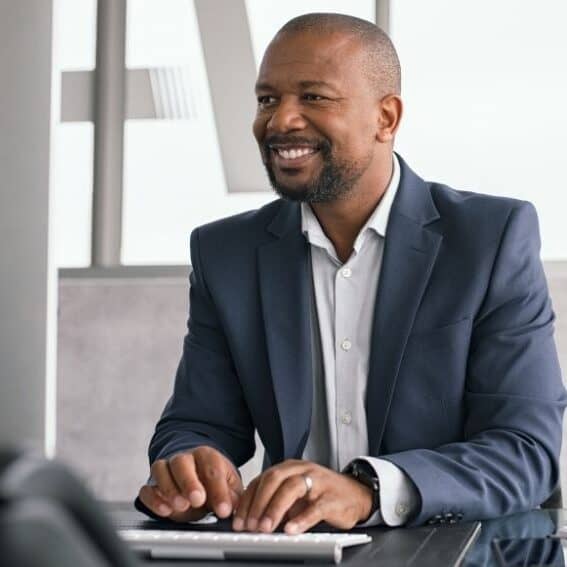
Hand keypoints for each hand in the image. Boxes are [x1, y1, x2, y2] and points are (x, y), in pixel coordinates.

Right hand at [138, 446, 242, 521]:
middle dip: (189, 482)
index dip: (219, 490)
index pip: (212, 469)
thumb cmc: (213, 480)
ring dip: (169, 489)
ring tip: (181, 506)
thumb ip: (232, 496)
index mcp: (207, 455)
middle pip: (182, 463)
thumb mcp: (229, 485)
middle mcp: (184, 458)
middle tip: (198, 500)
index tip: (224, 510)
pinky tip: (164, 510)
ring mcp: (166, 469)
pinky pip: (147, 488)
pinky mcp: (152, 484)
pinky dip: (152, 499)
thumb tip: (233, 508)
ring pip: (160, 470)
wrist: (194, 472)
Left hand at [232, 460, 371, 533]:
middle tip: (250, 525)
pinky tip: (291, 530)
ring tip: (266, 528)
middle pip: (275, 479)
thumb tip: (250, 519)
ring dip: (276, 509)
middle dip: (259, 503)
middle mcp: (302, 470)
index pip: (262, 479)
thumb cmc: (322, 494)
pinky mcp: (332, 498)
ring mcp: (318, 482)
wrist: (356, 495)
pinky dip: (301, 519)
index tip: (239, 521)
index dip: (248, 500)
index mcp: (290, 468)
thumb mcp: (295, 494)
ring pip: (292, 488)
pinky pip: (316, 507)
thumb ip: (275, 501)